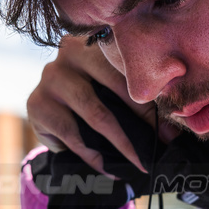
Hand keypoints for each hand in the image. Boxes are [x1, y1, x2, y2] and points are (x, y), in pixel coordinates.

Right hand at [27, 35, 174, 174]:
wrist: (50, 112)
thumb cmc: (92, 97)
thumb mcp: (115, 93)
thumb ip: (140, 104)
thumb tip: (171, 133)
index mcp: (95, 41)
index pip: (127, 69)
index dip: (150, 100)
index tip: (167, 130)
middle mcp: (68, 53)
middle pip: (112, 89)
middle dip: (138, 123)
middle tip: (155, 149)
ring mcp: (49, 78)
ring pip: (93, 112)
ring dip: (120, 142)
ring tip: (137, 162)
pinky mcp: (36, 104)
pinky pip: (71, 133)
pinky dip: (93, 155)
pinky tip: (108, 168)